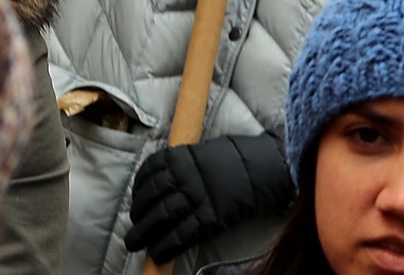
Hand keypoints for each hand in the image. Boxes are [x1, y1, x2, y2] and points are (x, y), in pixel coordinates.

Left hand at [124, 135, 294, 262]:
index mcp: (182, 156)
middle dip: (137, 218)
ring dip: (144, 234)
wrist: (270, 166)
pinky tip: (159, 253)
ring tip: (136, 244)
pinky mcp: (210, 217)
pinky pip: (181, 235)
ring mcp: (197, 197)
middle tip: (132, 231)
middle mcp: (185, 176)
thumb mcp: (207, 150)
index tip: (137, 202)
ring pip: (161, 218)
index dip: (138, 191)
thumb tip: (162, 179)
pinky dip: (166, 247)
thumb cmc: (240, 157)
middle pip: (151, 199)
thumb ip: (184, 163)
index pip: (149, 173)